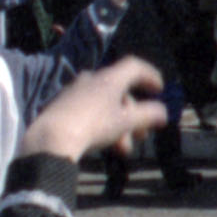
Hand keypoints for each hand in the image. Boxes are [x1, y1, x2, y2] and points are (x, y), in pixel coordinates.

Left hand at [20, 56, 175, 170]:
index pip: (134, 66)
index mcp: (109, 78)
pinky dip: (101, 124)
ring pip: (104, 104)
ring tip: (122, 150)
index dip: (150, 75)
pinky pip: (89, 110)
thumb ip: (148, 115)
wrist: (53, 138)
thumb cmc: (94, 126)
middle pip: (120, 91)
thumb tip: (164, 112)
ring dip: (118, 125)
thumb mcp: (126, 122)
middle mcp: (91, 78)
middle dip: (134, 116)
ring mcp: (75, 90)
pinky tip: (102, 143)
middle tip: (141, 136)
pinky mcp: (62, 104)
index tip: (159, 89)